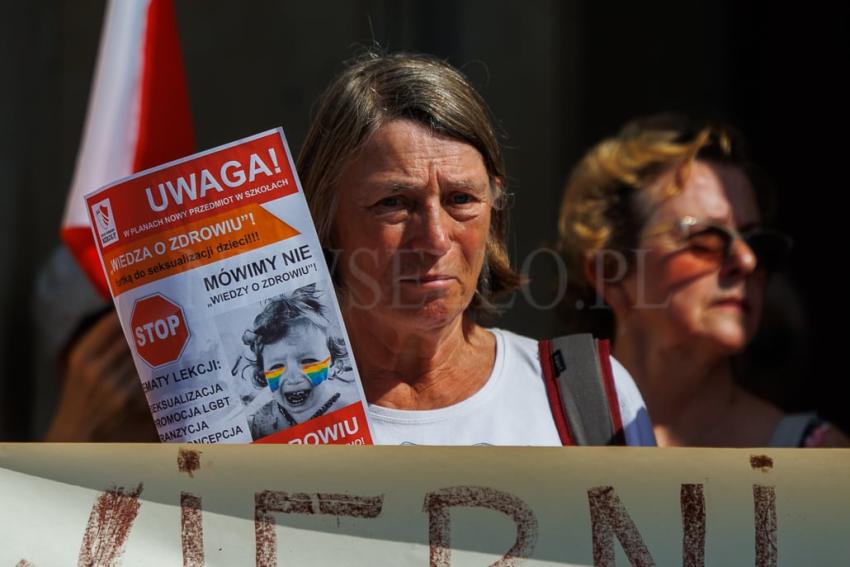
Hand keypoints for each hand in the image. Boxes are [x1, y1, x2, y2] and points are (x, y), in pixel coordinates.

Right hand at [45, 310, 156, 440]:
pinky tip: (167, 359)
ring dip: (157, 346)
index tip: (139, 305)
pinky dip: (156, 367)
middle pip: (129, 340)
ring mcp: (112, 385)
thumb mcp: (79, 364)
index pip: (107, 327)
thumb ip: (98, 343)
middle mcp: (95, 369)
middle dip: (146, 328)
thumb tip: (123, 317)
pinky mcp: (127, 399)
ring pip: (142, 357)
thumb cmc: (79, 389)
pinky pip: (146, 377)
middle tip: (162, 316)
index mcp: (81, 357)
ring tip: (170, 334)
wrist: (76, 427)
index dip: (125, 314)